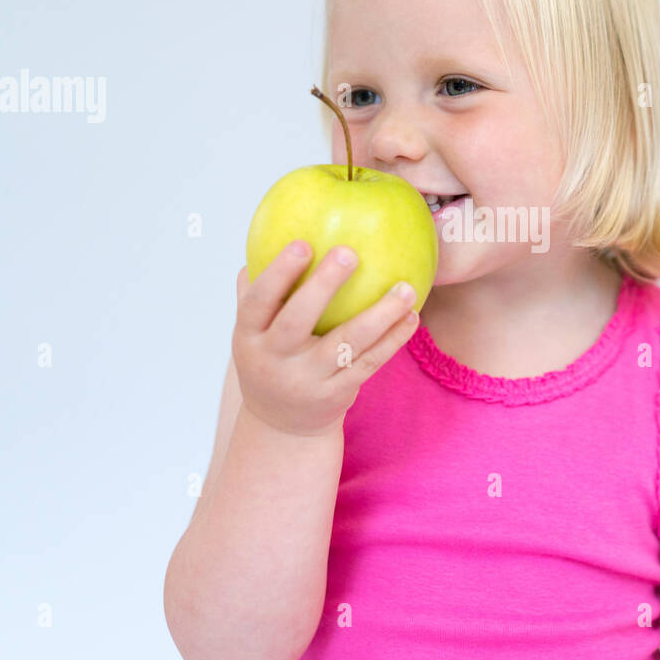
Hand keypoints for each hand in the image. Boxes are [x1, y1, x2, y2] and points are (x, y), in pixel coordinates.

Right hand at [231, 241, 419, 436]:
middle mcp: (274, 361)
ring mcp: (307, 380)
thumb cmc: (271, 359)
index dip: (278, 273)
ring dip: (379, 315)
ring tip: (405, 288)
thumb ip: (256, 290)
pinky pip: (369, 363)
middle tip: (350, 252)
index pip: (257, 302)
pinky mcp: (337, 395)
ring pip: (345, 345)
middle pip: (296, 322)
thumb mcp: (253, 331)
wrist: (282, 426)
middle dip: (322, 287)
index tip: (303, 242)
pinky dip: (392, 340)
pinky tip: (411, 316)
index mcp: (248, 337)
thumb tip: (267, 234)